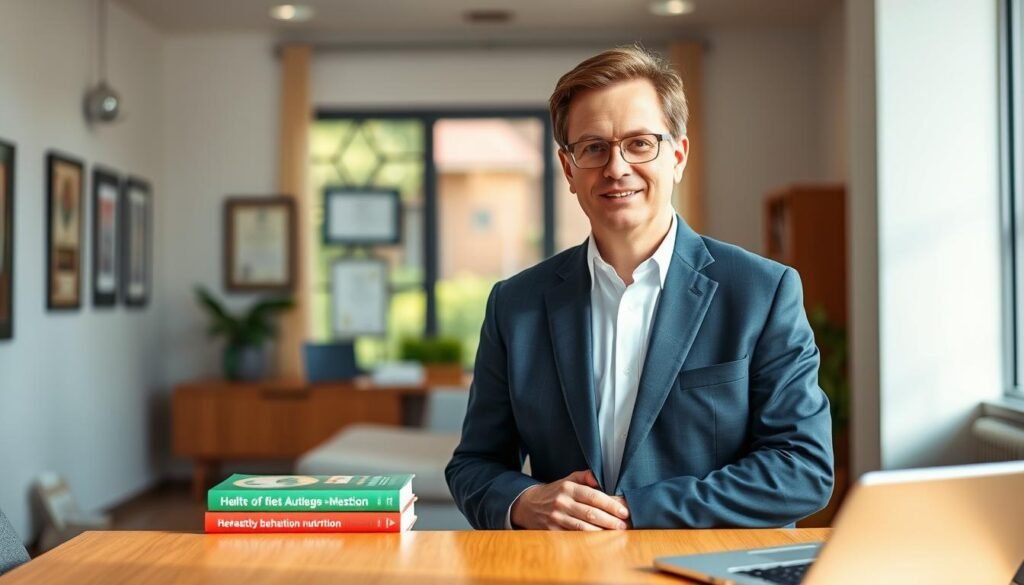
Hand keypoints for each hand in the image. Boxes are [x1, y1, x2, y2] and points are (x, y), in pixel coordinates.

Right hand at [510, 470, 630, 530]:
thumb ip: (585, 476)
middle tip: (624, 525)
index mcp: (568, 488)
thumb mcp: (567, 479)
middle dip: (610, 520)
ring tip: (616, 533)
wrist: (528, 505)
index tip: (623, 511)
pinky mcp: (552, 531)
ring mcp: (556, 518)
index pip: (593, 496)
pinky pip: (573, 536)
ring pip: (583, 527)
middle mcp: (562, 502)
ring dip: (602, 532)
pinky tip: (599, 540)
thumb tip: (599, 478)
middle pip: (590, 513)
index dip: (610, 504)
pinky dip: (588, 539)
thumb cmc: (554, 492)